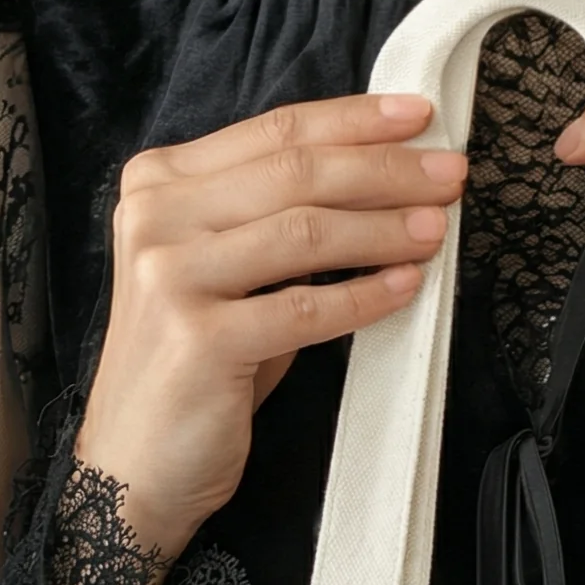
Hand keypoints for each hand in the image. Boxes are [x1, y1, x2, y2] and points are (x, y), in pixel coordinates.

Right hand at [73, 92, 468, 562]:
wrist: (134, 466)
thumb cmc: (194, 372)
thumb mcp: (226, 277)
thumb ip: (274, 223)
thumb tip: (377, 182)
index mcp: (158, 184)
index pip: (273, 133)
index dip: (354, 121)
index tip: (420, 117)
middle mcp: (156, 217)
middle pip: (294, 172)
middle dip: (384, 169)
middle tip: (450, 175)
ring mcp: (171, 276)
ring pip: (303, 231)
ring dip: (383, 228)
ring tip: (437, 229)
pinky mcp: (199, 340)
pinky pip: (305, 309)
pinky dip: (363, 298)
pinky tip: (406, 288)